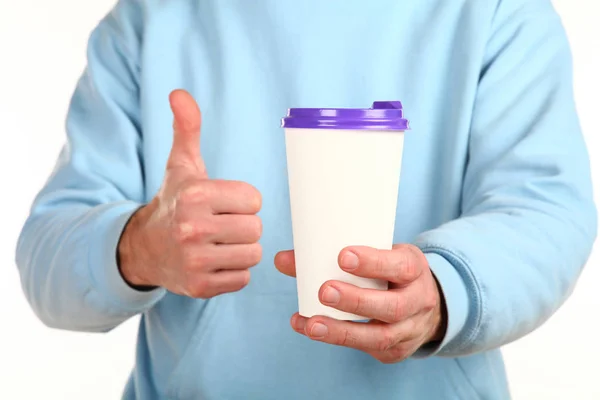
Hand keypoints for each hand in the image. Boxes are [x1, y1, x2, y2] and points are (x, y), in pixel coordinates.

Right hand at [118, 90, 262, 297]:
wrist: (144, 247)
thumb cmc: (174, 201)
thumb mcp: (181, 164)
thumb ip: (187, 128)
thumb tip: (179, 93)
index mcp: (195, 194)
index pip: (254, 200)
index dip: (243, 201)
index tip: (223, 203)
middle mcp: (192, 228)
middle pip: (256, 229)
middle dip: (243, 226)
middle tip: (221, 225)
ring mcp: (194, 261)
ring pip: (252, 254)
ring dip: (241, 249)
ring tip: (218, 243)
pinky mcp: (199, 287)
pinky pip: (242, 279)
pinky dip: (233, 272)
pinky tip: (214, 262)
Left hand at [275, 244, 446, 362]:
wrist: (424, 305)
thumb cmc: (390, 272)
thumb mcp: (377, 254)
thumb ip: (336, 255)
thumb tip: (282, 260)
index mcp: (414, 269)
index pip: (400, 266)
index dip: (373, 263)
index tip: (343, 256)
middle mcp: (418, 301)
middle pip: (392, 306)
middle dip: (356, 301)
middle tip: (324, 291)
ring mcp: (409, 330)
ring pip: (380, 336)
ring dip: (341, 330)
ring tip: (311, 324)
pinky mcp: (394, 350)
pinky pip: (366, 348)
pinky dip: (336, 338)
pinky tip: (310, 328)